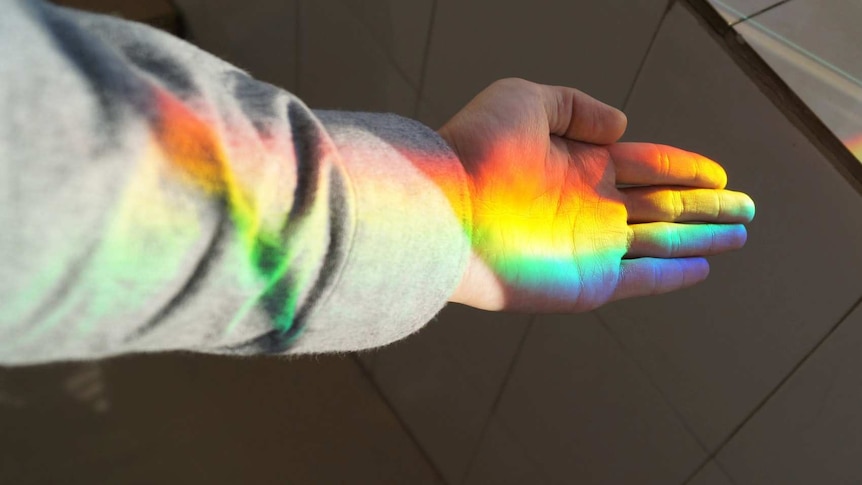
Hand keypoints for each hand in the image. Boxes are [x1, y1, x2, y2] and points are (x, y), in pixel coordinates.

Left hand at [440, 79, 754, 311]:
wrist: (443, 211)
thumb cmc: (476, 150)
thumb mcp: (524, 100)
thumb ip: (575, 107)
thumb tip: (621, 125)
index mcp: (579, 163)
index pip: (645, 163)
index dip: (684, 167)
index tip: (717, 172)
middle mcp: (589, 205)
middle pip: (663, 204)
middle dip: (705, 206)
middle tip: (746, 207)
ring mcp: (589, 246)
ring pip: (661, 241)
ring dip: (702, 239)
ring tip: (739, 234)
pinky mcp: (585, 284)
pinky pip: (642, 280)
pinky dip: (673, 275)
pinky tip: (702, 268)